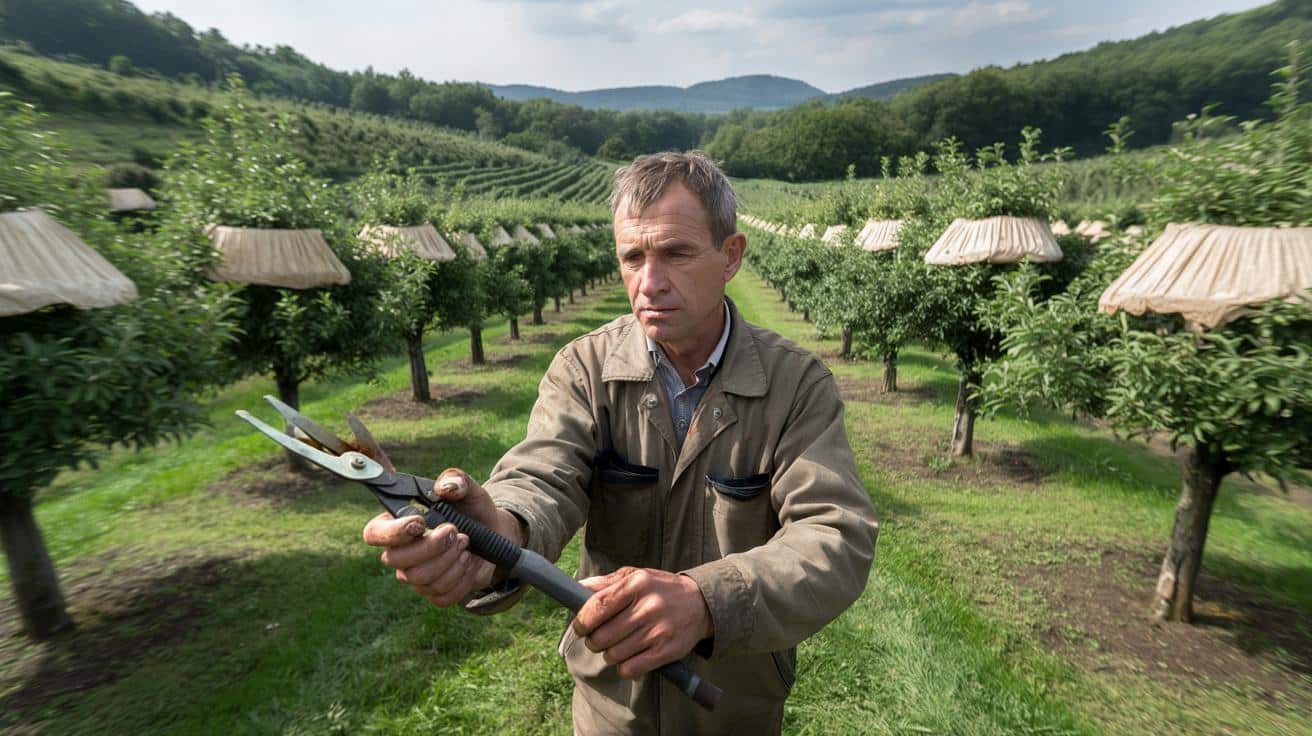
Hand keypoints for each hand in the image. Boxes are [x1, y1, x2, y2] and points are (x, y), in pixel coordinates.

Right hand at [361, 468, 521, 606]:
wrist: (494, 535)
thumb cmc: (472, 510)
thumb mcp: (469, 490)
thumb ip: (457, 480)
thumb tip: (445, 487)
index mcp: (398, 524)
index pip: (374, 534)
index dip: (393, 532)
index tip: (420, 523)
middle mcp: (401, 554)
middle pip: (397, 561)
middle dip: (432, 546)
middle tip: (455, 531)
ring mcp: (416, 577)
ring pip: (422, 579)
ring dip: (450, 559)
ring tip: (466, 543)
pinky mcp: (434, 593)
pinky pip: (442, 595)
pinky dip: (462, 577)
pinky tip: (468, 562)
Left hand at [572, 566, 713, 679]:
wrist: (701, 604)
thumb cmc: (660, 589)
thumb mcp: (636, 576)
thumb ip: (606, 583)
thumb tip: (576, 589)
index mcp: (637, 584)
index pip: (597, 606)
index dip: (582, 621)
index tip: (580, 626)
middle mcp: (648, 606)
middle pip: (602, 636)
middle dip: (594, 641)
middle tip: (598, 638)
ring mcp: (658, 630)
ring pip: (614, 654)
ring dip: (609, 654)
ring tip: (615, 646)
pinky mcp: (666, 651)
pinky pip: (630, 669)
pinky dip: (624, 667)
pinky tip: (628, 658)